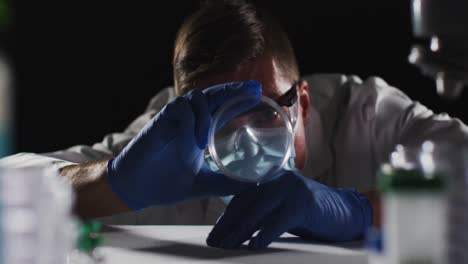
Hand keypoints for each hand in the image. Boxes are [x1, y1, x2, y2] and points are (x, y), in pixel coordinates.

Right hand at [107, 81, 260, 209]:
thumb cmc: (166, 183)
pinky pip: (180, 109)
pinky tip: (194, 140)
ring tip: (205, 141)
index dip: (238, 99)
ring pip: (197, 98)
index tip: (257, 93)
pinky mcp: (159, 122)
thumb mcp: (203, 183)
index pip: (222, 108)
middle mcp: (189, 122)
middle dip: (234, 90)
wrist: (137, 188)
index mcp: (200, 132)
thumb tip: (254, 186)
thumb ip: (226, 183)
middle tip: (254, 88)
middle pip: (214, 96)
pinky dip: (191, 121)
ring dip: (207, 114)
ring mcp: (175, 120)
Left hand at [206, 169, 372, 249]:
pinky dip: (265, 234)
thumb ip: (264, 212)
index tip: (214, 234)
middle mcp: (279, 179)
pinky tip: (254, 246)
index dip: (226, 217)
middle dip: (228, 225)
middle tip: (214, 243)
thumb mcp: (283, 210)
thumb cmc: (312, 214)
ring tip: (228, 246)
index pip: (243, 198)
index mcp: (272, 179)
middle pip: (247, 204)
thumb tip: (236, 230)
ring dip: (241, 231)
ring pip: (259, 211)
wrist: (347, 213)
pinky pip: (279, 220)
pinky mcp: (304, 202)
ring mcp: (292, 189)